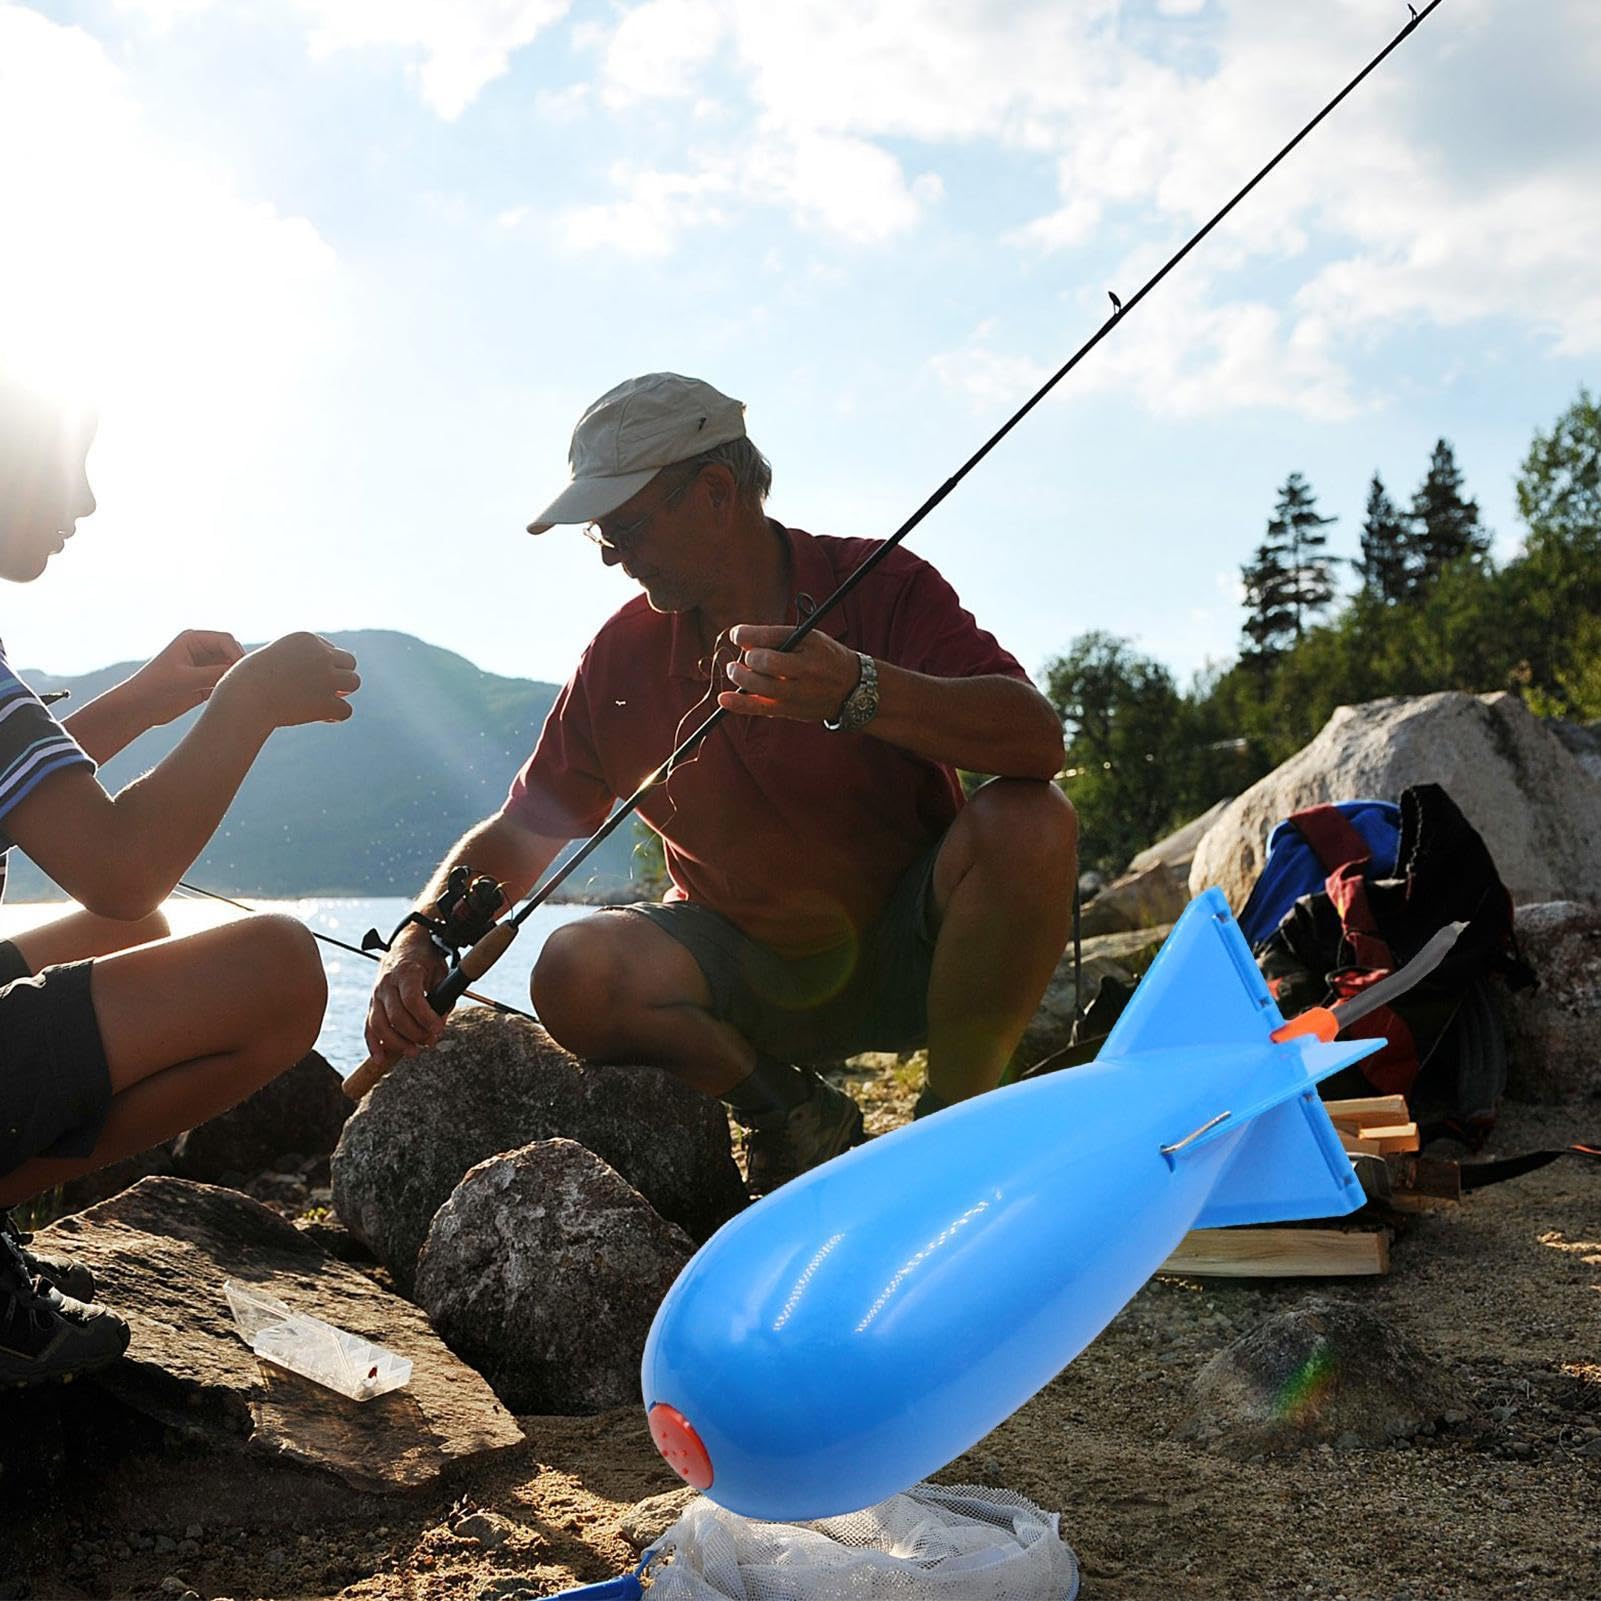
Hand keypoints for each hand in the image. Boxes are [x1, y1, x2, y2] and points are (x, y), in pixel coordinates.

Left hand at [128, 630, 245, 726]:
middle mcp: (201, 650)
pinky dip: (230, 689)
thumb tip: (241, 674)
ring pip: (231, 669)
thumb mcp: (186, 679)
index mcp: (193, 639)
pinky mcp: (205, 684)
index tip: (241, 673)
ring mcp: (204, 667)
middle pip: (232, 653)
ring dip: (236, 679)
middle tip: (243, 684)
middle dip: (239, 666)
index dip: (237, 654)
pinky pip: (225, 683)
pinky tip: (230, 700)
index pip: (226, 640)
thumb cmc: (154, 687)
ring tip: (238, 693)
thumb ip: (214, 674)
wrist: (138, 708)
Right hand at [215, 632, 359, 730]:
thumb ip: (297, 658)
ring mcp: (326, 678)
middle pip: (349, 662)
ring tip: (324, 700)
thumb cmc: (249, 679)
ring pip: (354, 682)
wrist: (243, 699)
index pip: (329, 648)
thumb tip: (327, 672)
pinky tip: (324, 717)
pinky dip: (337, 714)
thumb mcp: (273, 657)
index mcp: (306, 638)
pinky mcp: (326, 702)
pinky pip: (346, 710)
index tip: (305, 677)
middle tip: (322, 688)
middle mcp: (320, 655)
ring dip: (342, 692)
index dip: (322, 664)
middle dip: (339, 674)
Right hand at [365, 928, 448, 1061]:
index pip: (412, 999)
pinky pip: (368, 1027)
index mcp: (406, 972)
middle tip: (431, 1041)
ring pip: (379, 1025)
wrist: (405, 947)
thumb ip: (443, 997)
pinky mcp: (372, 1005)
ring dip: (396, 1043)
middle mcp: (386, 984)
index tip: (438, 1029)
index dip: (425, 1017)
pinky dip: (373, 1044)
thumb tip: (439, 1024)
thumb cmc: (426, 961)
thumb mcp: (441, 972)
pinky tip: (381, 1058)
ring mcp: (376, 995)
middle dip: (415, 1033)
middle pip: (396, 1016)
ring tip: (414, 1051)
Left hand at [716, 625, 860, 722]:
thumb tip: (741, 640)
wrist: (852, 690)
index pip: (772, 637)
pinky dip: (739, 704)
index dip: (747, 635)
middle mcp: (805, 670)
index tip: (736, 634)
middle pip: (765, 662)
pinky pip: (760, 708)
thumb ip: (777, 637)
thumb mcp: (810, 638)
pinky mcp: (789, 710)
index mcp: (810, 646)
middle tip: (746, 656)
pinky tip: (723, 699)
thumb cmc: (825, 658)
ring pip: (760, 686)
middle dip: (749, 657)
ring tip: (735, 670)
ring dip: (741, 676)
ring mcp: (797, 693)